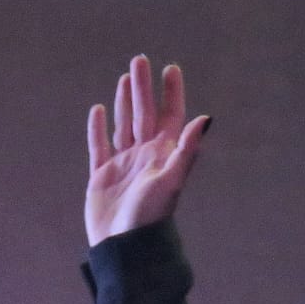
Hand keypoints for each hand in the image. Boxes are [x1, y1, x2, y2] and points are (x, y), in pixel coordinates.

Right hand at [85, 56, 209, 246]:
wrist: (126, 244)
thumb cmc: (152, 214)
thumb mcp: (172, 179)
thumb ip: (187, 148)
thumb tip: (206, 118)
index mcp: (164, 153)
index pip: (169, 115)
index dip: (171, 93)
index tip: (171, 68)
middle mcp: (146, 154)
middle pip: (144, 113)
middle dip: (143, 87)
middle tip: (140, 59)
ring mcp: (124, 163)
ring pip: (124, 124)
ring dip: (125, 101)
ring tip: (126, 78)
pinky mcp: (103, 174)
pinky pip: (100, 145)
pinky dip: (98, 128)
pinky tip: (99, 110)